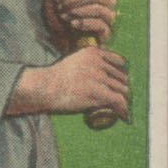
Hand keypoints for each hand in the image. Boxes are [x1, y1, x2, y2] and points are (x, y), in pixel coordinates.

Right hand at [7, 47, 129, 119]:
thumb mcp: (74, 61)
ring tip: (121, 109)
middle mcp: (97, 62)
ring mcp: (98, 76)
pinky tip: (123, 115)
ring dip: (123, 100)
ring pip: (122, 89)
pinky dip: (123, 109)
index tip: (120, 84)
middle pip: (122, 77)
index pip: (119, 62)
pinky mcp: (97, 92)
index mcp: (93, 52)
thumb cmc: (56, 78)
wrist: (44, 88)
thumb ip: (88, 63)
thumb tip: (101, 72)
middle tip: (119, 100)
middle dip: (122, 88)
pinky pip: (118, 100)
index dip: (121, 75)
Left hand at [42, 0, 117, 53]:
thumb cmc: (58, 19)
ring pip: (101, 10)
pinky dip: (85, 23)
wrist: (58, 44)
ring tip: (64, 15)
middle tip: (61, 5)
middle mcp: (108, 7)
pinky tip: (72, 24)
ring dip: (80, 10)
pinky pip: (101, 26)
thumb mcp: (50, 0)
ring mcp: (108, 22)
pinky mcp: (105, 36)